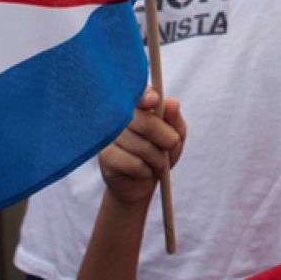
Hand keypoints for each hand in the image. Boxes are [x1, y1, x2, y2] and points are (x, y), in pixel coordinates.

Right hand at [97, 88, 185, 207]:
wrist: (140, 184)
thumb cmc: (159, 153)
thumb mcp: (175, 135)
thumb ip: (174, 119)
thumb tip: (172, 103)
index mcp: (136, 107)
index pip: (138, 95)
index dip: (145, 96)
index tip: (154, 101)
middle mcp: (119, 118)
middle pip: (145, 123)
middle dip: (166, 138)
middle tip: (173, 144)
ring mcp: (109, 136)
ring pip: (142, 146)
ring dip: (158, 159)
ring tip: (158, 163)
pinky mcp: (105, 156)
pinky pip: (134, 163)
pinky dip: (147, 171)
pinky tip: (144, 172)